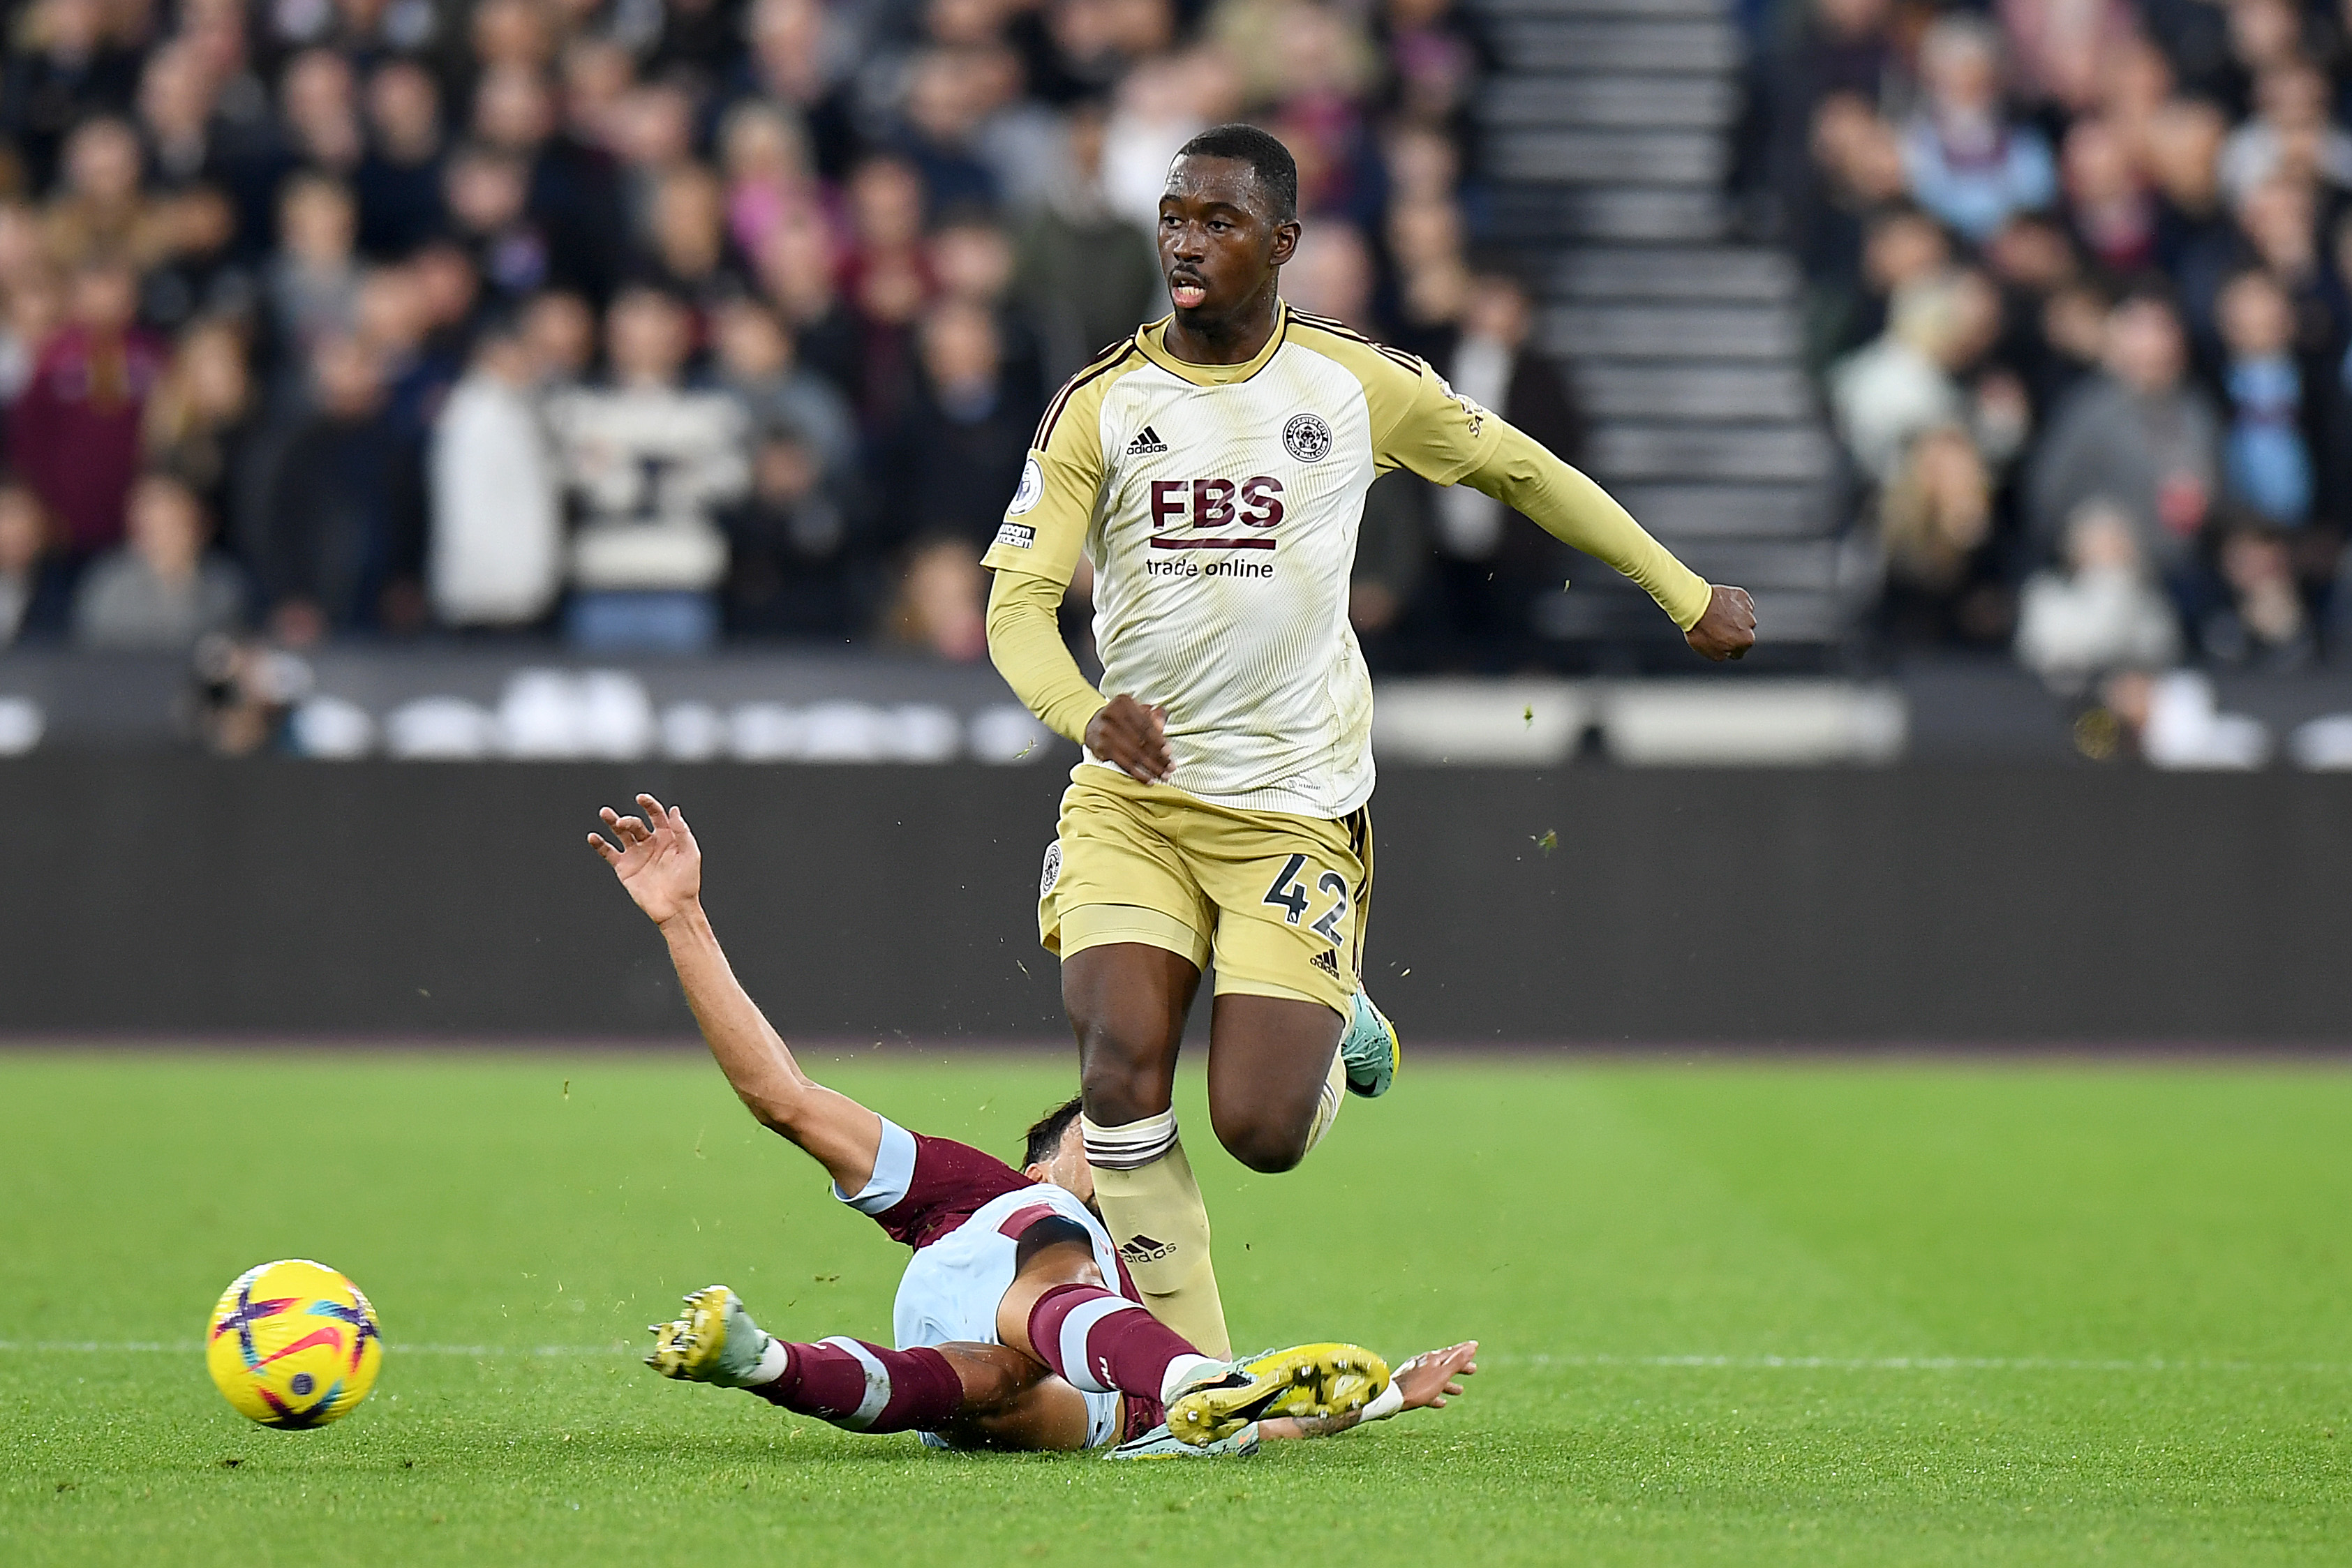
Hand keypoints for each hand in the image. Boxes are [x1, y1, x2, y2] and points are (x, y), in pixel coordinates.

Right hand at [588, 793, 700, 926]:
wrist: (674, 908)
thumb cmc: (687, 882)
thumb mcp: (690, 853)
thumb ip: (681, 831)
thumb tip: (674, 810)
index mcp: (667, 837)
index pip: (656, 815)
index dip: (649, 805)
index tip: (641, 798)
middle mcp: (650, 843)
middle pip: (635, 824)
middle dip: (628, 820)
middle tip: (622, 822)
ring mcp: (636, 854)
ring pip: (620, 833)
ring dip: (612, 822)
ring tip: (605, 813)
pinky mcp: (624, 867)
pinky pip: (609, 852)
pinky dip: (600, 844)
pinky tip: (593, 837)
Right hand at [1085, 693, 1170, 782]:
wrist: (1093, 724)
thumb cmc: (1122, 719)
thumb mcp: (1136, 711)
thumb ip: (1152, 716)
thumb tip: (1163, 725)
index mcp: (1124, 703)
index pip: (1145, 724)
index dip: (1159, 739)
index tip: (1169, 752)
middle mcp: (1112, 715)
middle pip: (1141, 740)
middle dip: (1158, 756)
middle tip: (1170, 767)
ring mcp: (1105, 731)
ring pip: (1134, 753)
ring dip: (1151, 767)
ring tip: (1163, 775)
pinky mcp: (1101, 747)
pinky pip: (1124, 763)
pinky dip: (1138, 773)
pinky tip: (1148, 780)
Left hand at [1392, 1340, 1476, 1411]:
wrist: (1391, 1398)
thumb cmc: (1418, 1387)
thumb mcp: (1442, 1375)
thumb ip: (1457, 1362)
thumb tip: (1472, 1346)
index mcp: (1432, 1359)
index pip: (1452, 1352)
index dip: (1464, 1350)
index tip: (1475, 1346)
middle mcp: (1423, 1363)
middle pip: (1444, 1364)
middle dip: (1459, 1367)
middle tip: (1473, 1370)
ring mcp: (1414, 1374)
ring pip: (1436, 1377)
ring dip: (1449, 1383)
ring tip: (1460, 1391)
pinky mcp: (1408, 1386)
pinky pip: (1426, 1389)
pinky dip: (1436, 1393)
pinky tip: (1441, 1403)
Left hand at [1685, 584, 1756, 661]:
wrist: (1694, 606)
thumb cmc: (1700, 629)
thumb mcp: (1712, 653)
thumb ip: (1727, 654)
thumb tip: (1730, 652)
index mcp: (1746, 640)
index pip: (1741, 650)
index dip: (1728, 647)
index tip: (1719, 641)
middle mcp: (1751, 624)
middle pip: (1744, 632)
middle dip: (1733, 631)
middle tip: (1716, 627)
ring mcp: (1747, 608)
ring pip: (1742, 617)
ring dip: (1734, 617)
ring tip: (1716, 616)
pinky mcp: (1742, 595)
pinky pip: (1739, 603)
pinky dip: (1732, 604)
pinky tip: (1719, 606)